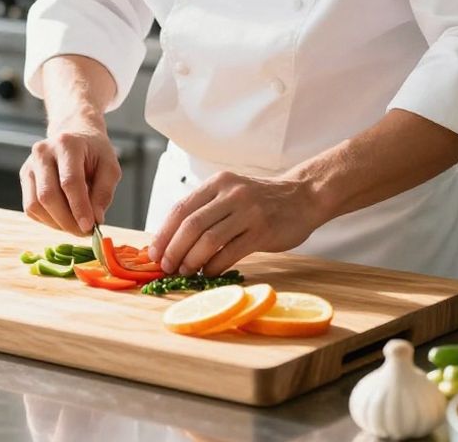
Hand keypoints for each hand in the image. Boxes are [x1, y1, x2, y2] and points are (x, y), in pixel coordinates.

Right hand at [20, 125, 119, 235]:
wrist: (74, 135)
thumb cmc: (94, 152)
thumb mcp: (110, 167)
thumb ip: (104, 193)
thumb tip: (95, 220)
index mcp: (67, 144)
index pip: (70, 181)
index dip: (79, 207)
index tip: (90, 227)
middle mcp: (42, 152)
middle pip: (48, 195)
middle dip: (67, 220)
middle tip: (85, 232)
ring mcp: (29, 165)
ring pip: (35, 205)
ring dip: (57, 223)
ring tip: (76, 226)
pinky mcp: (24, 178)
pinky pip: (31, 208)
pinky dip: (48, 220)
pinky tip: (64, 217)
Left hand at [149, 171, 327, 275]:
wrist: (304, 197)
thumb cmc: (261, 201)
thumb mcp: (231, 194)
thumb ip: (206, 211)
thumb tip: (171, 241)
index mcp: (218, 183)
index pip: (180, 209)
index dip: (164, 233)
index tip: (154, 253)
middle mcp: (231, 194)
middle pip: (191, 225)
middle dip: (174, 250)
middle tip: (167, 267)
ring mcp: (248, 211)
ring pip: (208, 240)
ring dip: (192, 260)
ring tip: (186, 271)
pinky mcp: (263, 230)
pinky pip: (231, 253)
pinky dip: (215, 266)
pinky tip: (209, 273)